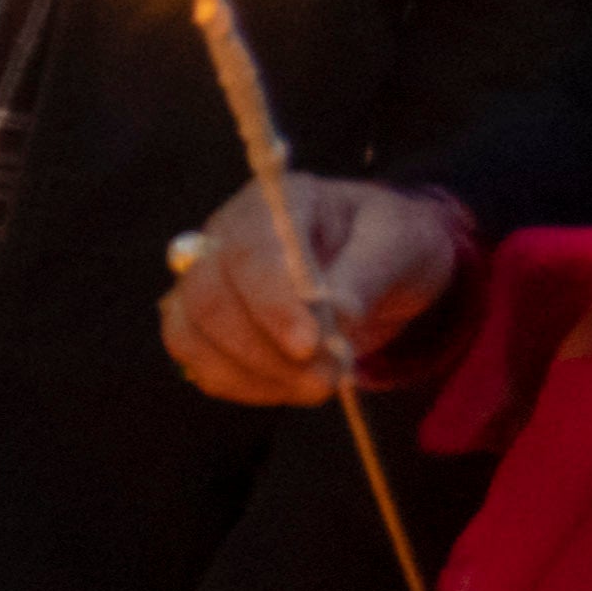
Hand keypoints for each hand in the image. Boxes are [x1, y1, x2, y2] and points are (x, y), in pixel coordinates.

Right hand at [156, 169, 464, 406]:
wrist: (382, 267)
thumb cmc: (389, 244)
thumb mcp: (399, 244)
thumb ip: (366, 272)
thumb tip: (337, 314)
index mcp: (274, 203)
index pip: (249, 252)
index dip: (271, 304)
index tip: (309, 346)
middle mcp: (226, 237)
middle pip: (208, 297)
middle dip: (263, 350)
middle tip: (326, 380)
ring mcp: (207, 281)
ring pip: (192, 335)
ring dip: (253, 374)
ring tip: (316, 386)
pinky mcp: (204, 325)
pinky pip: (200, 364)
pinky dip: (244, 386)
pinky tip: (290, 386)